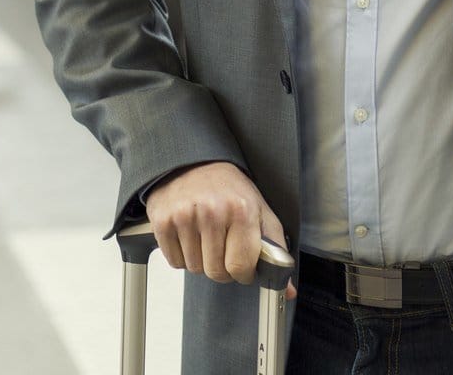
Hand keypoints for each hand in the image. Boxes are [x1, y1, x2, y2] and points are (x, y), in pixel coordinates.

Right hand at [145, 162, 295, 298]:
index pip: (240, 268)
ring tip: (206, 236)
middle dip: (222, 267)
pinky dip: (183, 255)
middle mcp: (212, 212)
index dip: (243, 273)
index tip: (242, 266)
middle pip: (216, 272)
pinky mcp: (163, 221)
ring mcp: (185, 216)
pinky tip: (190, 235)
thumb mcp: (260, 212)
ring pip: (194, 269)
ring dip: (201, 260)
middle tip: (223, 247)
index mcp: (241, 211)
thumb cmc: (230, 190)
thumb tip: (288, 290)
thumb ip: (276, 252)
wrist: (195, 162)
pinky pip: (174, 262)